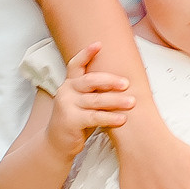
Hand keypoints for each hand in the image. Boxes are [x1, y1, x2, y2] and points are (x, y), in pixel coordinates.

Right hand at [46, 42, 135, 156]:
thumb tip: (123, 82)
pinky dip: (110, 117)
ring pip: (95, 100)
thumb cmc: (76, 121)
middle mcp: (66, 91)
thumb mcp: (83, 102)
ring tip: (132, 102)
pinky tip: (122, 119)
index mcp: (69, 84)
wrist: (57, 144)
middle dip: (110, 80)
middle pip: (90, 80)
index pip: (75, 64)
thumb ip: (94, 92)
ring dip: (116, 101)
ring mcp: (66, 105)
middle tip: (127, 83)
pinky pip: (94, 117)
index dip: (86, 53)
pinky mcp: (70, 120)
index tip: (99, 44)